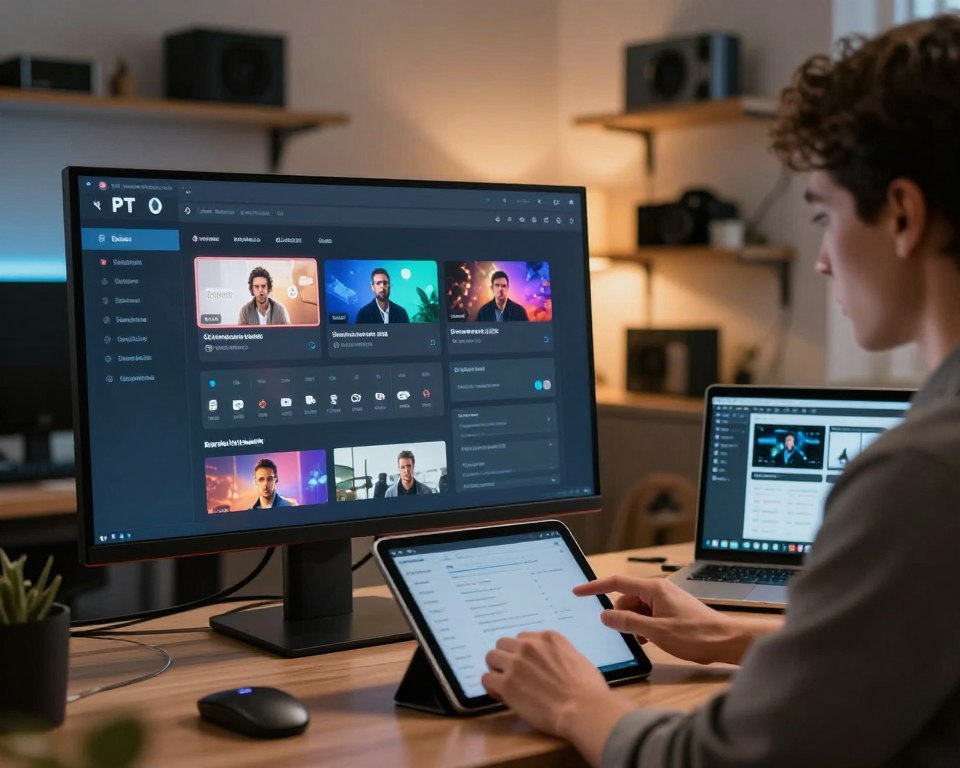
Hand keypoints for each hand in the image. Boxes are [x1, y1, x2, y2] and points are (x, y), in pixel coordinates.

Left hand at [482, 631, 632, 765]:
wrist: (584, 709)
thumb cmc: (588, 690)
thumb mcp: (577, 659)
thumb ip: (559, 654)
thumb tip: (551, 663)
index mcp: (548, 637)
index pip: (523, 638)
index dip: (522, 653)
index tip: (526, 667)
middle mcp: (529, 646)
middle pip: (503, 644)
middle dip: (506, 658)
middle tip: (513, 675)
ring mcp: (516, 663)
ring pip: (491, 657)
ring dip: (497, 670)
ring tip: (505, 685)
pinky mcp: (506, 684)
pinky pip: (487, 679)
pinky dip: (492, 688)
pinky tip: (501, 696)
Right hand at [575, 575, 774, 664]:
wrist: (727, 641)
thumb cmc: (696, 635)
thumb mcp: (656, 632)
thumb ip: (628, 623)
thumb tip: (605, 615)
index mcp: (654, 589)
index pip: (617, 583)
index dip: (595, 586)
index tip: (579, 591)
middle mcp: (659, 590)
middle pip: (626, 599)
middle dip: (621, 617)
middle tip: (628, 636)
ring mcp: (666, 600)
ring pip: (637, 609)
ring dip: (634, 625)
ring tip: (645, 641)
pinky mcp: (672, 610)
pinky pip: (648, 615)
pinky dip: (644, 627)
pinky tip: (651, 641)